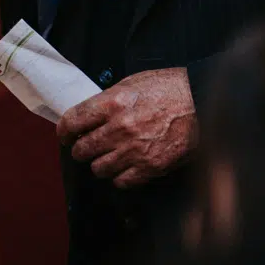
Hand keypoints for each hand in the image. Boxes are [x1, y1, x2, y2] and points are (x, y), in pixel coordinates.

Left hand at [57, 68, 197, 188]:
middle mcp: (119, 128)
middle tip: (86, 146)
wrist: (201, 102)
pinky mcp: (149, 167)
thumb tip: (90, 114)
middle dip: (81, 148)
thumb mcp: (134, 82)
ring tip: (109, 155)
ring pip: (98, 169)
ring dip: (100, 163)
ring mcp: (133, 150)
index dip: (64, 131)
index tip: (65, 135)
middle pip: (82, 149)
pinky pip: (121, 181)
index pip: (72, 122)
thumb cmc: (170, 87)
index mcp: (112, 102)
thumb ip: (108, 99)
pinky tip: (125, 165)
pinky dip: (120, 176)